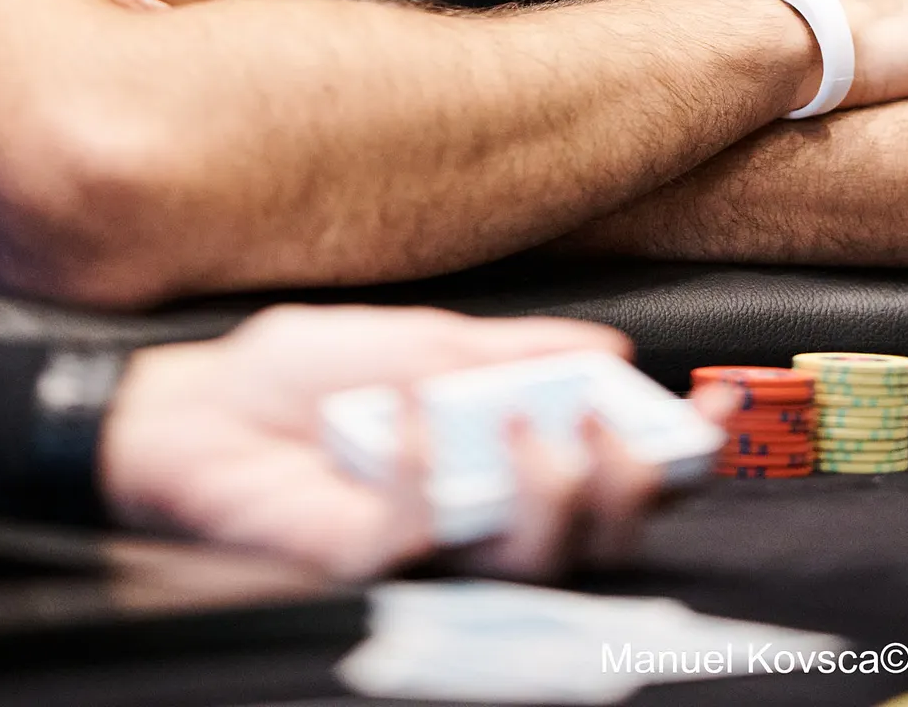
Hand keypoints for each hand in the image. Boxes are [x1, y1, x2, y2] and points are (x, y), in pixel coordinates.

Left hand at [99, 305, 662, 579]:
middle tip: (608, 439)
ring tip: (528, 428)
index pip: (613, 478)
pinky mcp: (357, 569)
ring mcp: (425, 552)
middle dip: (623, 498)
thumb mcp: (419, 339)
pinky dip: (423, 470)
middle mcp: (479, 518)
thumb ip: (511, 353)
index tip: (713, 413)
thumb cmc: (297, 377)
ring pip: (523, 568)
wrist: (193, 406)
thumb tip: (609, 350)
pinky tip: (405, 412)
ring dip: (543, 498)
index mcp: (504, 458)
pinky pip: (414, 542)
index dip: (676, 458)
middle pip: (592, 547)